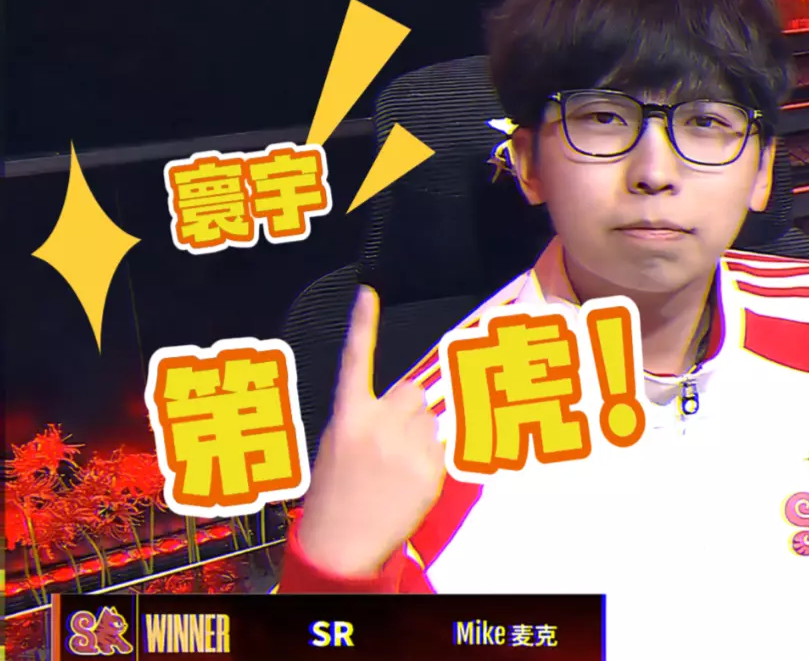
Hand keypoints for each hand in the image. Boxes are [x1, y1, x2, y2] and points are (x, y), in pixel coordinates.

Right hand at [296, 286, 445, 577]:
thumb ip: (365, 416)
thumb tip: (402, 399)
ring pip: (432, 420)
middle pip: (413, 392)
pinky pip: (443, 448)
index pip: (355, 360)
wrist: (342, 544)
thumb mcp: (336, 445)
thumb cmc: (336, 495)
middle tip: (392, 442)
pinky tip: (409, 483)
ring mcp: (406, 445)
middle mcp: (377, 424)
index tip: (369, 292)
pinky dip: (433, 460)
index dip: (363, 325)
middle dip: (410, 409)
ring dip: (422, 436)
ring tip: (396, 469)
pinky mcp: (430, 467)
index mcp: (348, 416)